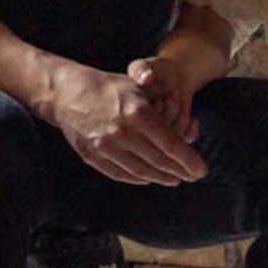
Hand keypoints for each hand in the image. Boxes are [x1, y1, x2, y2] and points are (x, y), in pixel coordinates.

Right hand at [48, 61, 209, 185]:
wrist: (65, 93)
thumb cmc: (107, 87)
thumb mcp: (137, 88)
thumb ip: (161, 109)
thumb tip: (190, 131)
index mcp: (136, 112)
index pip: (170, 143)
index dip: (188, 160)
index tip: (202, 170)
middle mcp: (121, 132)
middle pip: (158, 160)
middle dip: (179, 171)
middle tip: (192, 176)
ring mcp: (105, 146)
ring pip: (141, 171)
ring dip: (161, 178)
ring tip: (174, 179)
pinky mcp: (92, 156)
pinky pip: (121, 174)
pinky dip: (139, 178)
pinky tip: (150, 178)